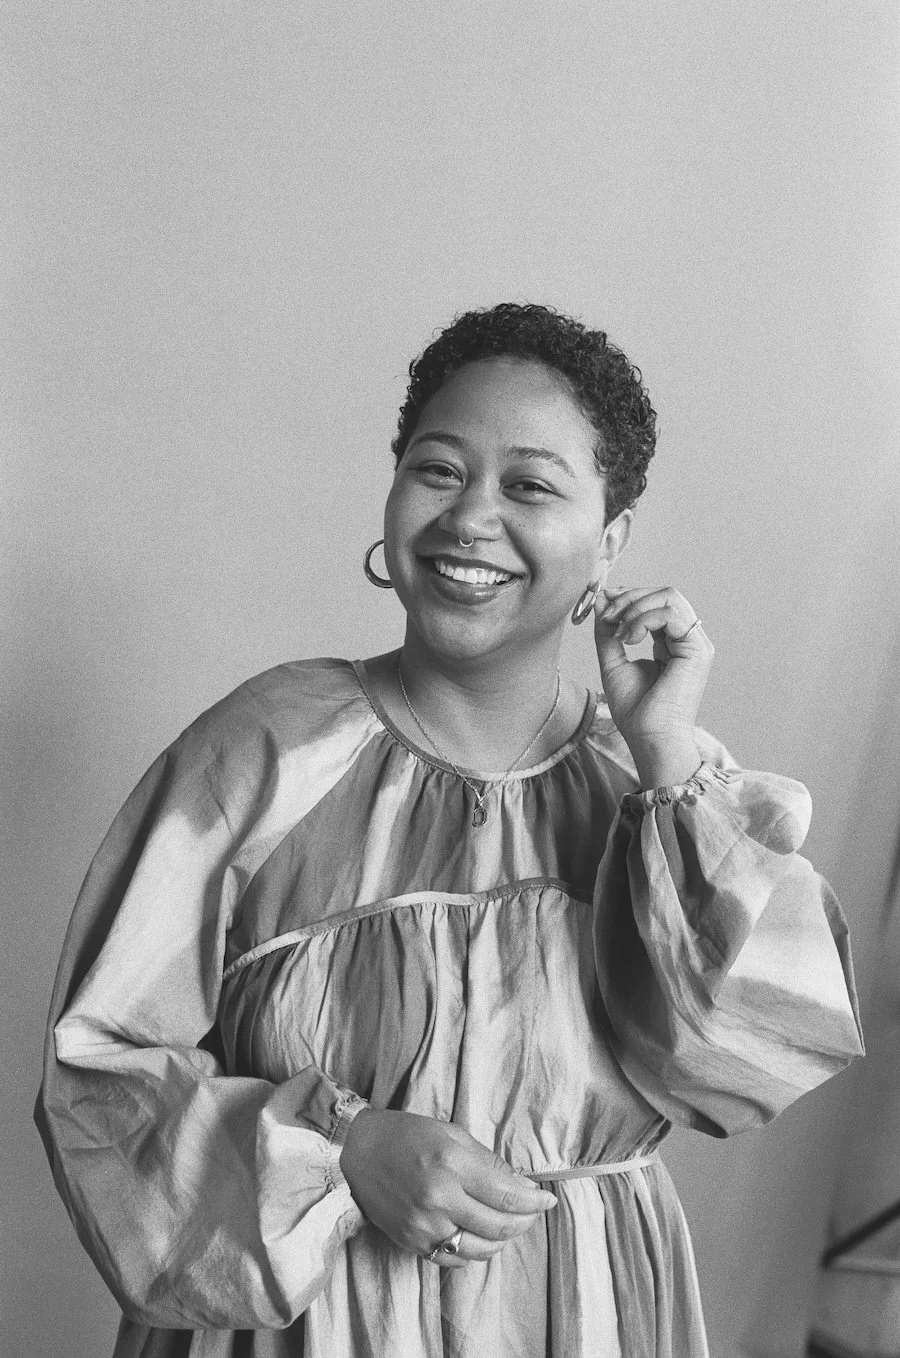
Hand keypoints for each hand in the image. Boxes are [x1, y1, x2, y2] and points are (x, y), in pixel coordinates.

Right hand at [339, 1108, 556, 1267]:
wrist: (357, 1152)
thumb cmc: (406, 1135)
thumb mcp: (451, 1133)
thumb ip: (488, 1162)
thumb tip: (522, 1186)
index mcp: (452, 1164)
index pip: (508, 1195)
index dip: (535, 1202)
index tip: (547, 1200)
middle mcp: (440, 1199)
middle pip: (500, 1226)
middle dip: (525, 1221)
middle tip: (533, 1212)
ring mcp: (425, 1225)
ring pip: (482, 1249)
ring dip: (503, 1239)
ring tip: (508, 1224)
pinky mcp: (412, 1243)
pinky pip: (456, 1258)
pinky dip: (475, 1251)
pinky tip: (479, 1235)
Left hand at [593, 585, 714, 786]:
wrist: (650, 739)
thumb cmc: (636, 712)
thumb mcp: (613, 663)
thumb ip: (608, 631)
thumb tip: (601, 599)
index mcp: (673, 643)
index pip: (657, 602)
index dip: (630, 596)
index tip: (604, 603)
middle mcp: (689, 640)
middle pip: (665, 594)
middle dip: (630, 598)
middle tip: (608, 616)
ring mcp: (697, 644)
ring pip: (669, 598)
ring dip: (635, 608)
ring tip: (619, 633)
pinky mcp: (697, 650)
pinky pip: (670, 614)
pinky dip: (643, 619)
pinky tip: (629, 639)